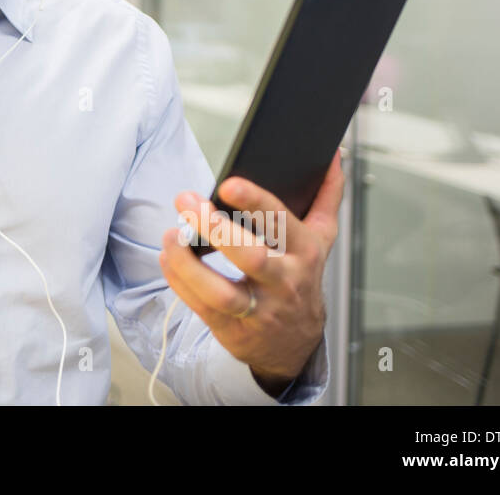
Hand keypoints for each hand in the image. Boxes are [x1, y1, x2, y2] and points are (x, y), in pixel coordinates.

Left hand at [160, 149, 344, 392]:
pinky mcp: (233, 329)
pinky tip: (167, 257)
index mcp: (304, 252)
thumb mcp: (320, 238)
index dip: (256, 203)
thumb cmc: (300, 277)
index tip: (228, 183)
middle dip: (215, 229)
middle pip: (251, 257)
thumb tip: (332, 155)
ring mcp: (259, 309)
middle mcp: (284, 281)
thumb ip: (326, 195)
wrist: (297, 343)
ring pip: (222, 292)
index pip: (282, 223)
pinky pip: (201, 307)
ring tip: (171, 236)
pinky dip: (179, 281)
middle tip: (185, 202)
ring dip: (188, 264)